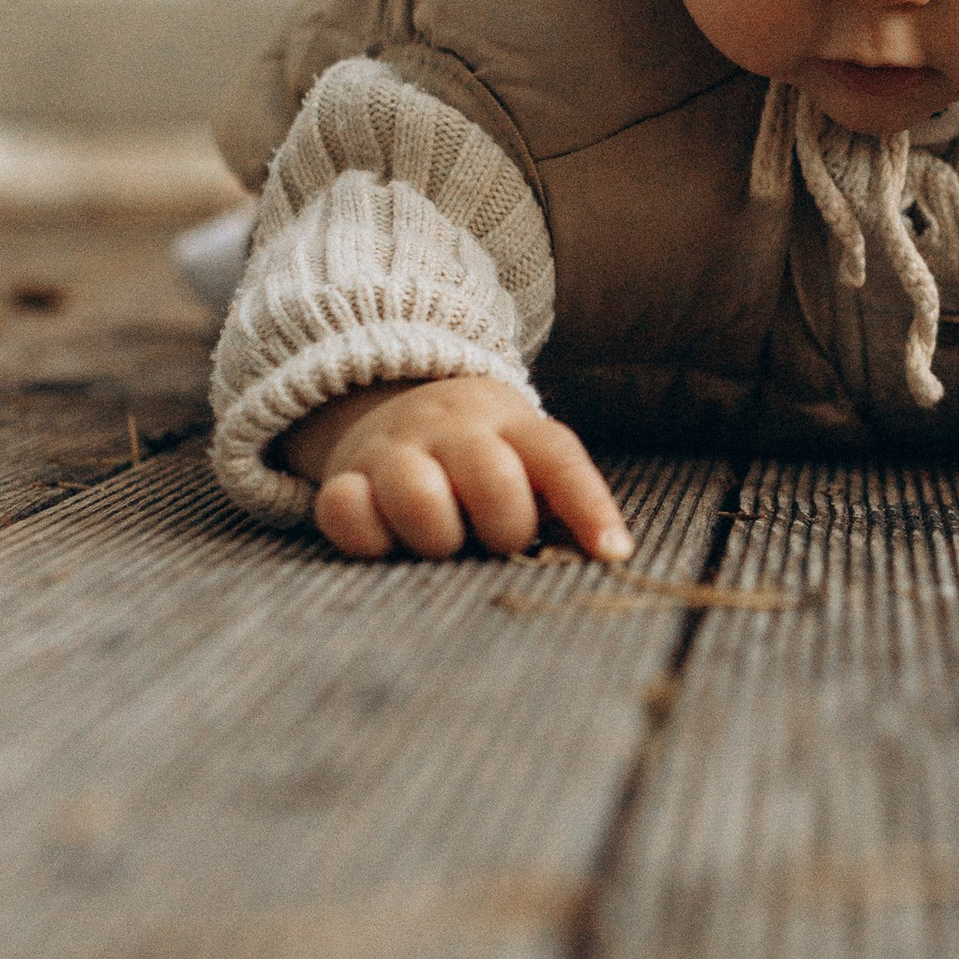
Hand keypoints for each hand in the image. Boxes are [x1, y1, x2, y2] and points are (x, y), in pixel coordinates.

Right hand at [278, 375, 632, 563]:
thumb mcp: (527, 459)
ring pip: (418, 496)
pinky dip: (367, 537)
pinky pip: (345, 509)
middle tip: (498, 543)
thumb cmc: (485, 458)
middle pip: (491, 478)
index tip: (612, 552)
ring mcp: (395, 450)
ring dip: (438, 538)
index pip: (558, 459)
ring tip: (443, 545)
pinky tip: (387, 542)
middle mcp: (452, 431)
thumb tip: (608, 555)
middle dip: (505, 528)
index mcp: (510, 426)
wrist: (400, 403)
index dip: (589, 506)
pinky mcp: (345, 475)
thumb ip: (561, 502)